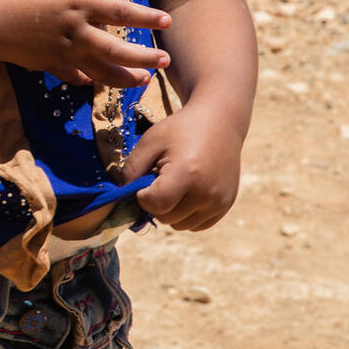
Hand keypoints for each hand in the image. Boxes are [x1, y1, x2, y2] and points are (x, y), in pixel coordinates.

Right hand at [0, 0, 170, 87]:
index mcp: (78, 5)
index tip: (166, 20)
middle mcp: (77, 33)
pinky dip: (86, 80)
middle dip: (145, 56)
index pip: (120, 12)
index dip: (146, 17)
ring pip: (103, 71)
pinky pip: (74, 76)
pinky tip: (94, 81)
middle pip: (118, 50)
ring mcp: (65, 53)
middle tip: (165, 60)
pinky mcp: (50, 65)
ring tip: (143, 80)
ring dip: (125, 77)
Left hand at [123, 102, 244, 229]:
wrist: (218, 122)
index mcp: (188, 173)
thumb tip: (122, 195)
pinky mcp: (226, 206)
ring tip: (174, 184)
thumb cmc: (180, 130)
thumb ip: (132, 169)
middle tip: (160, 178)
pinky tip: (185, 193)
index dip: (142, 196)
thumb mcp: (150, 142)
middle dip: (156, 202)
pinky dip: (186, 215)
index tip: (144, 180)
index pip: (156, 204)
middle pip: (167, 218)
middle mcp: (208, 192)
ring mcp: (220, 202)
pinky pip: (197, 225)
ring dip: (170, 211)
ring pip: (180, 225)